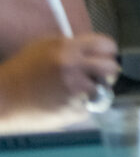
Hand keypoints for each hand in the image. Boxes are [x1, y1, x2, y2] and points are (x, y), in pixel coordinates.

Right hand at [0, 35, 117, 112]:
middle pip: (111, 68)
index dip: (107, 52)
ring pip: (103, 90)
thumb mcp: (45, 46)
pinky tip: (65, 103)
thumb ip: (72, 45)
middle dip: (107, 72)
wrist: (2, 99)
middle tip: (97, 76)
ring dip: (94, 91)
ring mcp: (74, 91)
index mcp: (68, 49)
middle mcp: (74, 68)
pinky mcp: (72, 111)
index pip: (107, 45)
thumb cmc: (21, 71)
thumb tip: (95, 50)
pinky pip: (90, 107)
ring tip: (76, 91)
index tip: (102, 58)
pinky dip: (82, 106)